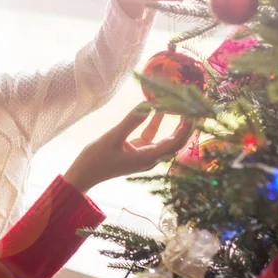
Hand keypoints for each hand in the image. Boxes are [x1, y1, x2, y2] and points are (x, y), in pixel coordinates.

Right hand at [64, 104, 193, 192]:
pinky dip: (156, 123)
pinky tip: (158, 108)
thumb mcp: (113, 137)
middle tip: (192, 103)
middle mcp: (150, 158)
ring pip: (165, 137)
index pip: (176, 141)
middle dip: (185, 123)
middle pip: (176, 140)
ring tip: (179, 103)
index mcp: (148, 157)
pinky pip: (152, 136)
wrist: (83, 174)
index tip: (194, 109)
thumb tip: (149, 103)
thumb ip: (131, 121)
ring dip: (172, 122)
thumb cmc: (96, 159)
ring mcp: (144, 154)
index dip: (188, 126)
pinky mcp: (136, 150)